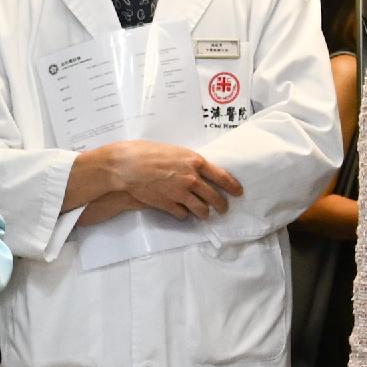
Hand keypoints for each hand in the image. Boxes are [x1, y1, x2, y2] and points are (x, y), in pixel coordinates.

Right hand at [100, 140, 242, 219]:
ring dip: (204, 213)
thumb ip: (189, 162)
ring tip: (204, 214)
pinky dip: (183, 214)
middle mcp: (192, 179)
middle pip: (215, 197)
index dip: (233, 186)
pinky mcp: (169, 205)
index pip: (222, 177)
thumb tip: (198, 170)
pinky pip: (183, 214)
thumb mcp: (175, 151)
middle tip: (223, 209)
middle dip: (221, 205)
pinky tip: (181, 212)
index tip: (238, 192)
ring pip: (202, 210)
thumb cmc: (148, 152)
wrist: (128, 165)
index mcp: (196, 162)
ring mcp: (181, 194)